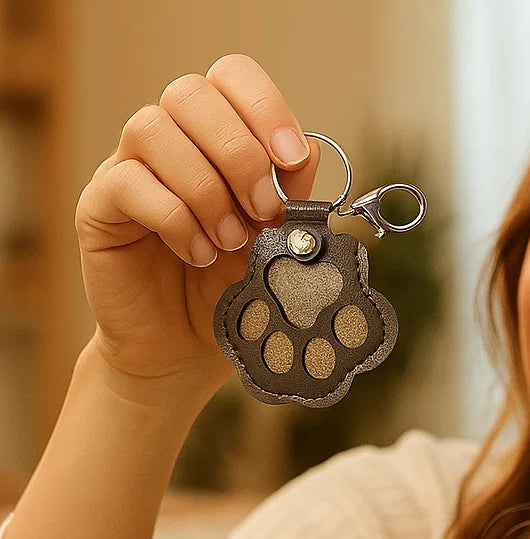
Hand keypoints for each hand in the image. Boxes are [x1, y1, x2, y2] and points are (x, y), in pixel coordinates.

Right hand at [74, 54, 321, 396]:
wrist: (187, 350)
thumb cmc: (231, 290)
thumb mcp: (274, 243)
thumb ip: (291, 198)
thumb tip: (309, 150)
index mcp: (216, 139)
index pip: (231, 77)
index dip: (264, 107)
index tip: (291, 160)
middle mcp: (170, 142)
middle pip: (190, 94)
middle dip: (238, 152)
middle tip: (261, 212)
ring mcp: (129, 168)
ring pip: (154, 130)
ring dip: (205, 189)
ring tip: (229, 242)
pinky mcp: (100, 206)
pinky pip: (128, 182)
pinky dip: (174, 218)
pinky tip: (197, 255)